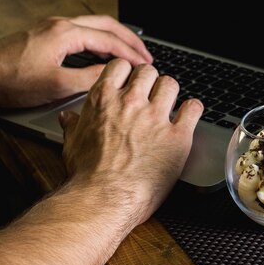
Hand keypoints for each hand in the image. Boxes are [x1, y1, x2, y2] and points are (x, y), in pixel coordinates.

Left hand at [0, 15, 152, 107]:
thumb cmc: (12, 80)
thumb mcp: (58, 85)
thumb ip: (91, 77)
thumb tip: (114, 74)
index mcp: (65, 33)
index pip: (109, 39)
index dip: (131, 54)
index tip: (146, 65)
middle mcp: (60, 24)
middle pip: (106, 24)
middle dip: (130, 39)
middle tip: (146, 55)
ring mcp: (52, 27)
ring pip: (94, 25)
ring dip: (116, 38)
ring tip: (131, 53)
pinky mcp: (46, 35)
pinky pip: (82, 31)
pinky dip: (100, 40)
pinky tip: (105, 53)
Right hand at [59, 59, 202, 226]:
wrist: (106, 198)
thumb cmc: (87, 176)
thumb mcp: (73, 145)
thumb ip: (74, 126)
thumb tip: (69, 118)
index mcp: (104, 100)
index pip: (120, 66)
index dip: (128, 73)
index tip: (131, 82)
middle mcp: (131, 103)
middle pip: (149, 72)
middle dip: (151, 81)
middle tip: (152, 94)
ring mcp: (156, 118)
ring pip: (171, 84)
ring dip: (171, 92)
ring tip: (170, 103)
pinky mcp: (178, 136)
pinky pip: (194, 109)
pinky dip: (193, 109)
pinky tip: (189, 114)